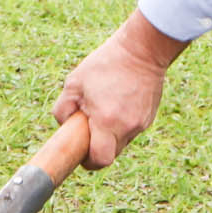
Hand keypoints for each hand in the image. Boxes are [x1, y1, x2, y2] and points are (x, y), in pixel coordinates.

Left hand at [51, 10, 189, 168]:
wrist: (142, 50)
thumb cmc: (105, 64)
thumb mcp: (74, 83)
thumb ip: (62, 109)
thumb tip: (65, 126)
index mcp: (107, 121)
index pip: (100, 160)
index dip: (88, 162)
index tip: (81, 153)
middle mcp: (127, 127)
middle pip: (110, 154)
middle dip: (96, 148)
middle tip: (87, 128)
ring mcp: (142, 123)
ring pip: (121, 143)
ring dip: (109, 135)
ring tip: (103, 110)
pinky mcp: (149, 117)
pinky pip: (130, 131)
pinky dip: (120, 125)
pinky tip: (116, 104)